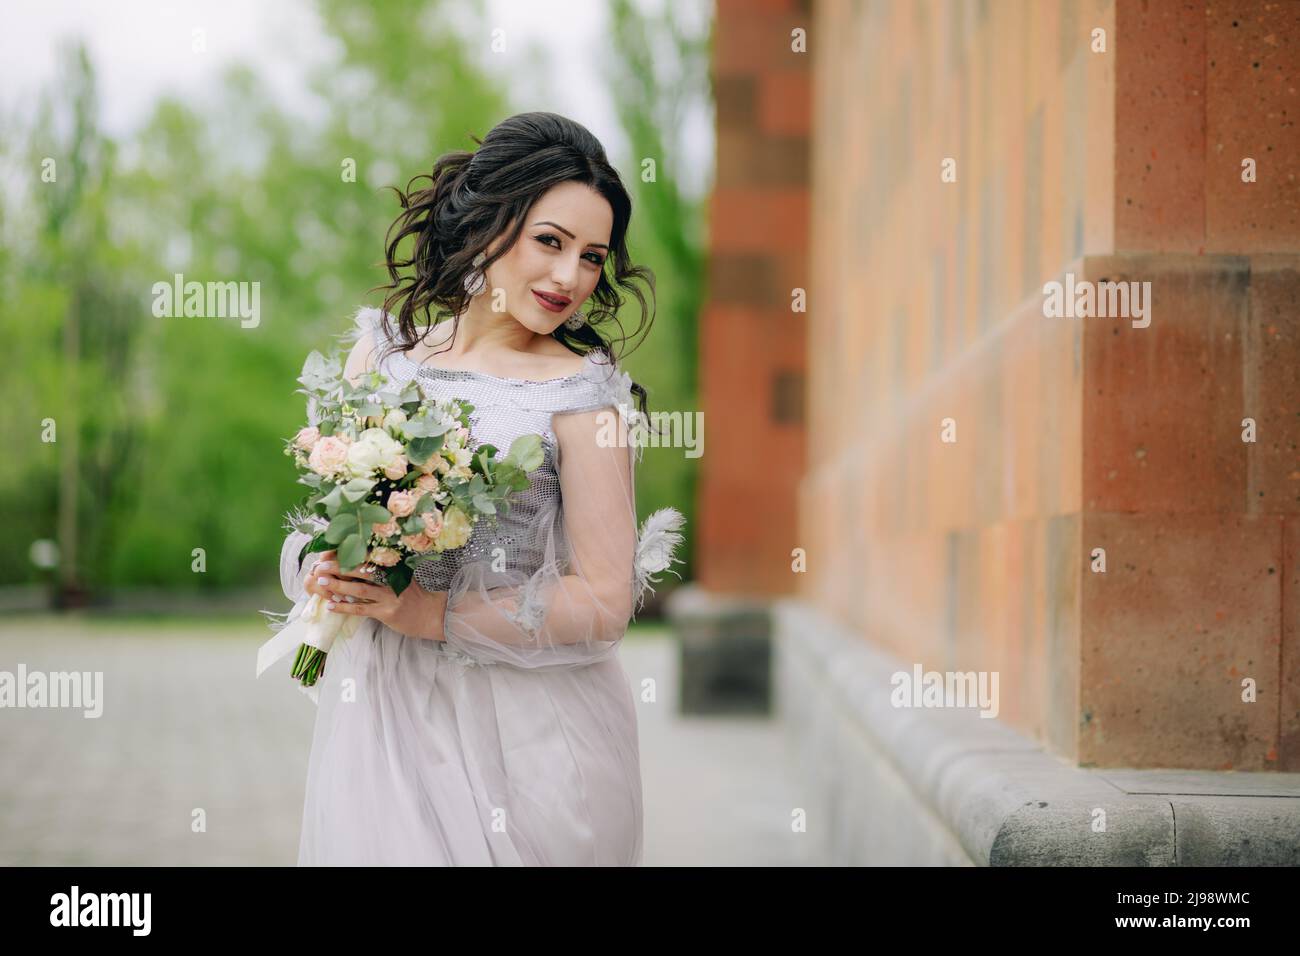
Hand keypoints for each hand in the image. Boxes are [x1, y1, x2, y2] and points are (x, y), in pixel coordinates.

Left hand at [310, 555, 448, 642]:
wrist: (432, 615)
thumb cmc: (415, 595)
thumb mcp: (404, 576)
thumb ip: (387, 567)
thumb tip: (360, 559)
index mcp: (395, 567)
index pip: (369, 557)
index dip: (350, 554)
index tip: (332, 550)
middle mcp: (392, 580)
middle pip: (362, 570)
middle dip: (340, 566)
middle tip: (321, 565)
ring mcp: (389, 597)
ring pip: (360, 590)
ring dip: (339, 586)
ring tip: (321, 582)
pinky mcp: (386, 613)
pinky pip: (362, 610)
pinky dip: (345, 608)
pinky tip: (331, 606)